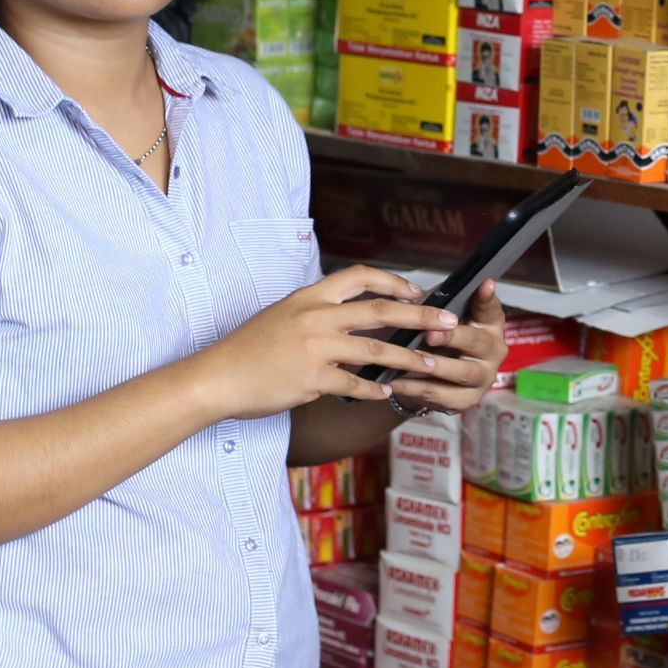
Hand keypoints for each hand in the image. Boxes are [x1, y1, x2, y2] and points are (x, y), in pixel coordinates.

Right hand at [197, 266, 464, 420]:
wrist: (218, 376)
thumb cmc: (248, 349)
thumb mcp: (282, 315)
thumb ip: (315, 312)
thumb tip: (346, 316)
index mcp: (310, 296)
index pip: (360, 276)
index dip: (393, 281)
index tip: (416, 291)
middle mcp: (316, 315)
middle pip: (381, 309)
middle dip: (421, 315)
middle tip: (449, 321)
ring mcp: (315, 347)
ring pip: (376, 348)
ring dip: (409, 357)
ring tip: (431, 363)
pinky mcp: (312, 378)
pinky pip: (354, 384)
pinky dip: (373, 389)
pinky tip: (386, 392)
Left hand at [387, 279, 506, 418]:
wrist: (430, 375)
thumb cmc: (436, 336)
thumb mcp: (437, 317)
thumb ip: (434, 306)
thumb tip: (412, 294)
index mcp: (489, 324)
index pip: (491, 308)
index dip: (487, 297)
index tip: (485, 282)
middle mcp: (493, 350)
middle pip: (477, 342)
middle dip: (452, 337)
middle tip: (430, 335)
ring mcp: (484, 377)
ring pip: (462, 373)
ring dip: (435, 366)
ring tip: (410, 361)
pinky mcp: (469, 400)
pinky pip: (443, 396)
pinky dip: (418, 389)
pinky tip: (397, 382)